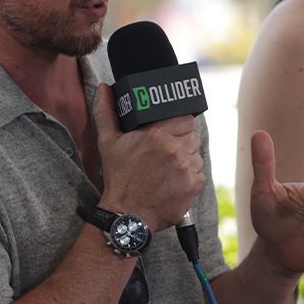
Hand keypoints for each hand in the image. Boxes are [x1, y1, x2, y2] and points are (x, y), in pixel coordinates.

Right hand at [89, 84, 204, 230]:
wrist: (126, 214)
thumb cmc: (119, 177)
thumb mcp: (108, 142)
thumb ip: (106, 112)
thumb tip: (104, 88)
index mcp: (157, 135)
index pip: (185, 118)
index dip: (179, 125)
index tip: (169, 133)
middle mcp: (175, 150)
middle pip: (192, 136)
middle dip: (182, 142)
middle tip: (166, 153)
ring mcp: (186, 169)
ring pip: (197, 155)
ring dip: (187, 159)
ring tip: (168, 169)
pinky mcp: (194, 186)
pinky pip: (199, 174)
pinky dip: (190, 177)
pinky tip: (173, 182)